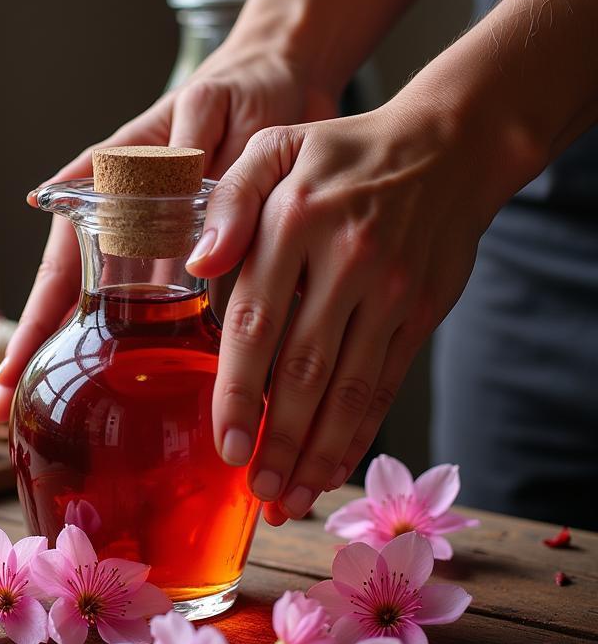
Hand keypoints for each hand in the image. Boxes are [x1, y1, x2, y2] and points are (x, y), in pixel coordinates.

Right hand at [0, 43, 335, 420]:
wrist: (292, 82)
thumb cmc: (238, 87)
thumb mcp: (200, 112)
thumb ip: (166, 160)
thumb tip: (71, 206)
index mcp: (110, 193)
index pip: (59, 270)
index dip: (32, 326)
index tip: (6, 377)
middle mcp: (131, 231)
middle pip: (78, 306)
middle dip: (48, 360)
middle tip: (15, 415)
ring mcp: (168, 254)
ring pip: (124, 320)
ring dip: (100, 366)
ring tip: (77, 416)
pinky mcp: (210, 264)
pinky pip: (184, 316)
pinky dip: (169, 352)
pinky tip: (166, 394)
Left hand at [187, 98, 495, 523]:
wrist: (447, 146)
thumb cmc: (339, 155)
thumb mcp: (275, 147)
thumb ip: (228, 199)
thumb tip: (197, 262)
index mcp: (294, 221)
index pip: (254, 322)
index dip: (236, 391)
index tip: (223, 443)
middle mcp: (345, 260)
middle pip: (303, 369)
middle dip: (277, 440)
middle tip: (253, 489)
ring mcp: (390, 290)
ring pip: (348, 387)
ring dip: (318, 451)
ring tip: (289, 498)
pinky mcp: (420, 311)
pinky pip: (385, 382)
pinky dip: (359, 430)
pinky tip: (335, 466)